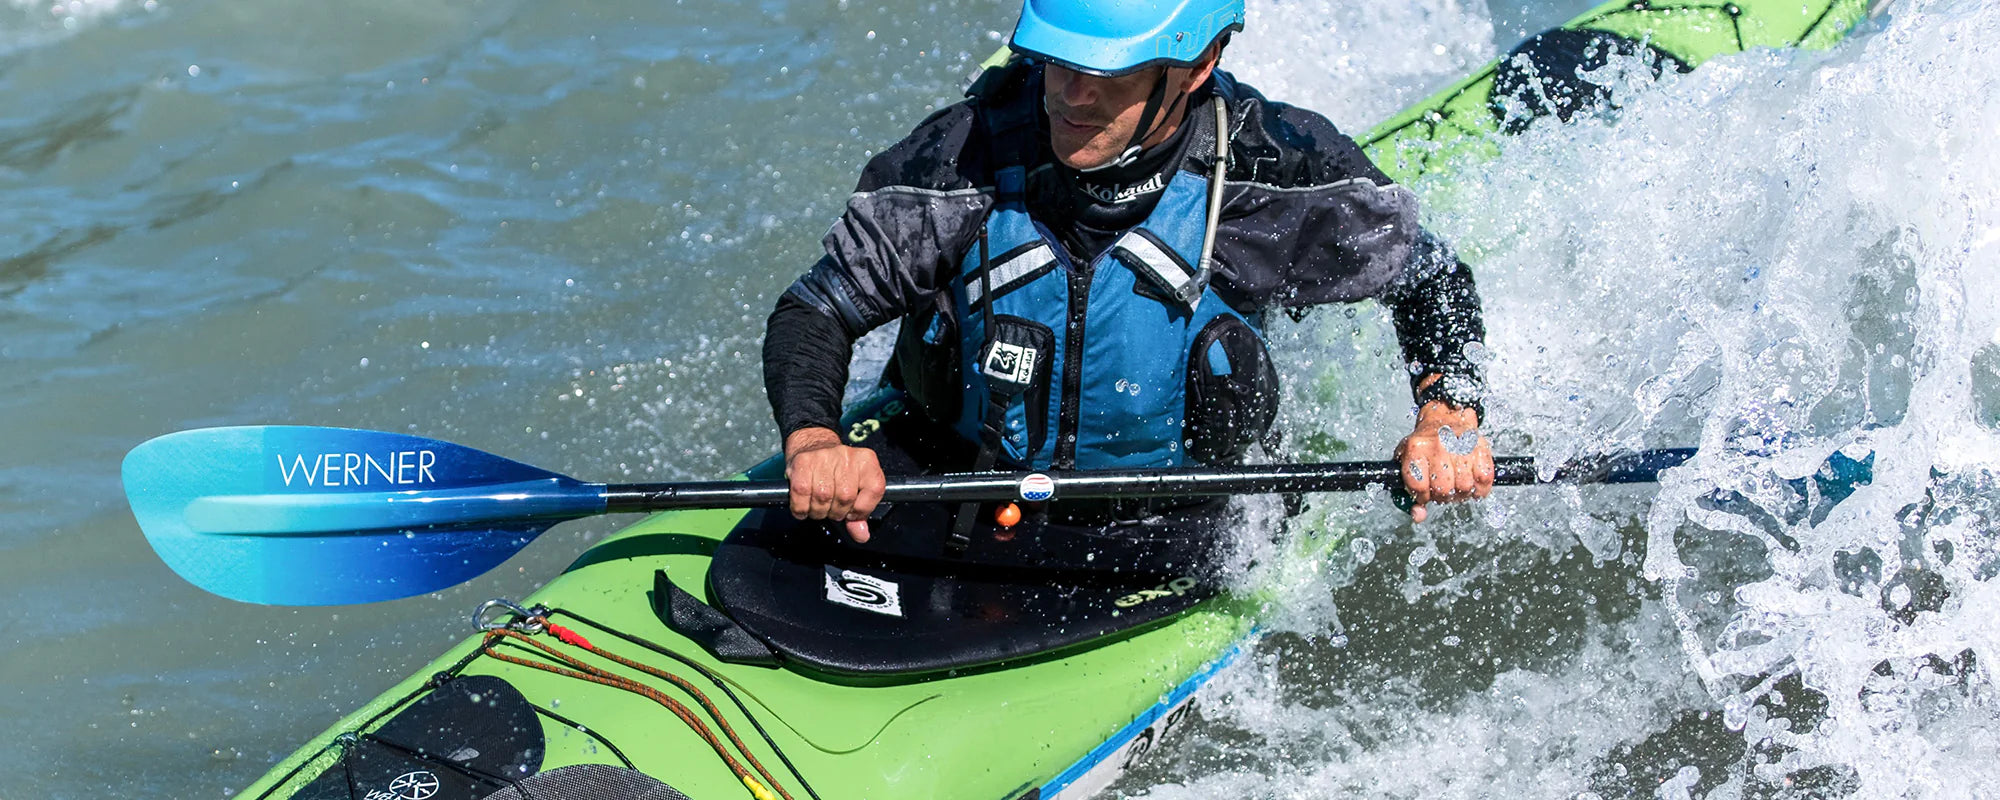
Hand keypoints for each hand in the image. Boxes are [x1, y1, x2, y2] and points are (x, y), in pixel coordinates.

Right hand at [784, 427, 886, 542]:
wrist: (812, 445)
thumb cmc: (836, 471)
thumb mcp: (855, 487)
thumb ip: (860, 513)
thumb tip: (861, 535)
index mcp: (867, 461)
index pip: (874, 491)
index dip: (860, 509)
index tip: (850, 513)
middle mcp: (847, 456)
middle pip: (846, 497)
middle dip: (837, 512)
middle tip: (831, 510)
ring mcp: (824, 457)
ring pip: (823, 497)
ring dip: (818, 512)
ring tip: (818, 507)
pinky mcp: (802, 462)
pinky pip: (802, 494)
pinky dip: (801, 508)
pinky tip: (804, 506)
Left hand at [1394, 400, 1492, 522]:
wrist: (1445, 418)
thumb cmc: (1425, 445)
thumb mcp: (1407, 462)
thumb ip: (1408, 492)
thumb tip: (1419, 516)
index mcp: (1415, 448)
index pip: (1418, 486)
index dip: (1421, 496)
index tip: (1424, 493)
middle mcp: (1438, 446)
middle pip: (1443, 490)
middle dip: (1442, 497)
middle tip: (1442, 490)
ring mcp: (1461, 446)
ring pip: (1464, 488)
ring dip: (1461, 493)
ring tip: (1456, 484)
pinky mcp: (1481, 448)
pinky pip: (1484, 480)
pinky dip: (1480, 488)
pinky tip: (1472, 482)